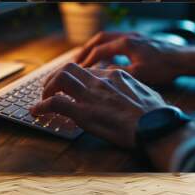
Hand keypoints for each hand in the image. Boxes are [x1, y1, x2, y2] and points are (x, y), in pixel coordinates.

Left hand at [30, 63, 166, 147]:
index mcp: (116, 75)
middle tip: (52, 88)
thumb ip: (130, 87)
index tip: (73, 87)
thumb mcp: (144, 92)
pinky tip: (37, 111)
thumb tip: (126, 91)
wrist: (156, 127)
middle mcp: (101, 81)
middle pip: (70, 67)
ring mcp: (91, 95)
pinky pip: (56, 102)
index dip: (77, 79)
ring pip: (60, 78)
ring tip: (43, 97)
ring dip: (48, 86)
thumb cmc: (155, 114)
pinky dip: (42, 105)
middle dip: (56, 76)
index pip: (89, 70)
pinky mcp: (84, 112)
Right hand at [75, 32, 194, 85]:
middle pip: (100, 39)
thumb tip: (102, 73)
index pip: (99, 50)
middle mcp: (128, 36)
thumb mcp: (139, 74)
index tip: (78, 69)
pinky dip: (107, 46)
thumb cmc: (163, 68)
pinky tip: (107, 55)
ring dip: (96, 46)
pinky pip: (116, 39)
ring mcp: (134, 36)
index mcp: (126, 44)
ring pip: (108, 37)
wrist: (181, 59)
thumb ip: (119, 72)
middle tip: (76, 60)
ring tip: (88, 56)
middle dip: (86, 49)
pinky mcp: (139, 39)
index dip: (87, 60)